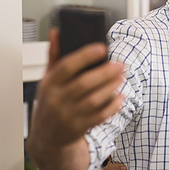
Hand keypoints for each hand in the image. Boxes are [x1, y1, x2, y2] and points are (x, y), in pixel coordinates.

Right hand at [27, 28, 124, 169]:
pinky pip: (99, 117)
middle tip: (120, 64)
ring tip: (121, 77)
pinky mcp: (78, 128)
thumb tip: (56, 32)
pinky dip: (112, 106)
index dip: (85, 56)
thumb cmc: (51, 101)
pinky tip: (120, 96)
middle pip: (84, 84)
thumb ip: (55, 56)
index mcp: (49, 84)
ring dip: (111, 88)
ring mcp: (67, 116)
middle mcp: (56, 100)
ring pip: (93, 100)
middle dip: (105, 73)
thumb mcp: (48, 79)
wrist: (47, 137)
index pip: (66, 66)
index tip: (102, 47)